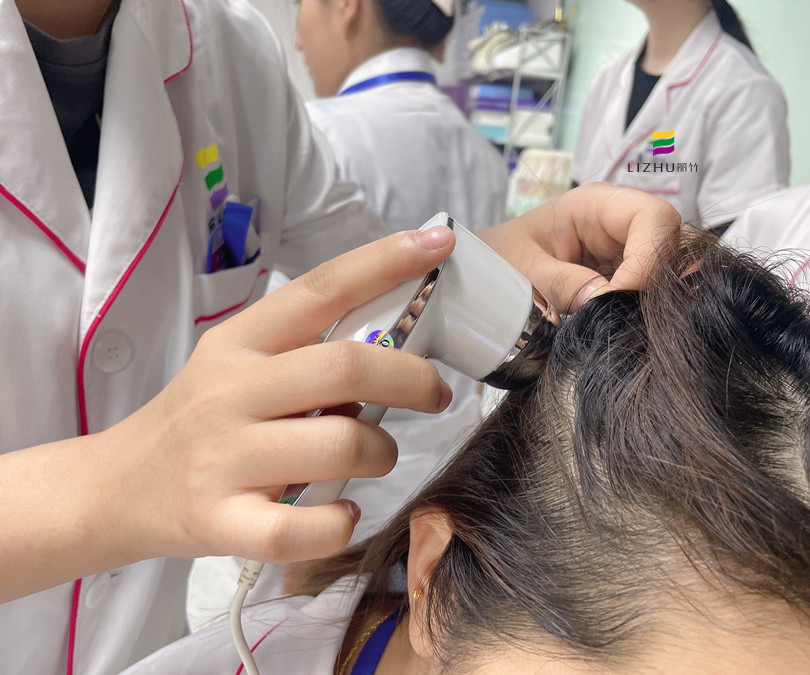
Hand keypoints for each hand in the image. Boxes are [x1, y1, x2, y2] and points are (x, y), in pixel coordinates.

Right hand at [0, 227, 456, 600]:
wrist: (117, 487)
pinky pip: (304, 528)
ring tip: (375, 457)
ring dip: (382, 453)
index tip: (437, 242)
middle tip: (436, 394)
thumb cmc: (198, 419)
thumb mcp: (237, 364)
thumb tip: (396, 344)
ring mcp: (225, 460)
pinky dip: (341, 523)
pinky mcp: (221, 523)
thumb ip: (303, 351)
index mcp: (241, 342)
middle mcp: (232, 392)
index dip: (384, 262)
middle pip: (346, 367)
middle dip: (413, 378)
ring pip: (341, 445)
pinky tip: (343, 512)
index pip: (321, 289)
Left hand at [478, 183, 680, 312]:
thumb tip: (604, 298)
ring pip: (669, 268)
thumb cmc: (498, 259)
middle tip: (624, 316)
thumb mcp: (521, 271)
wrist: (483, 276)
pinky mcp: (624, 276)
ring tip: (623, 322)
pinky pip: (652, 289)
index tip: (619, 295)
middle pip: (670, 242)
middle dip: (655, 280)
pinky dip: (644, 308)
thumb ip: (560, 282)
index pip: (652, 217)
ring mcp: (626, 249)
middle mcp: (619, 221)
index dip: (649, 257)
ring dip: (652, 297)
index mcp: (594, 204)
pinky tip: (624, 324)